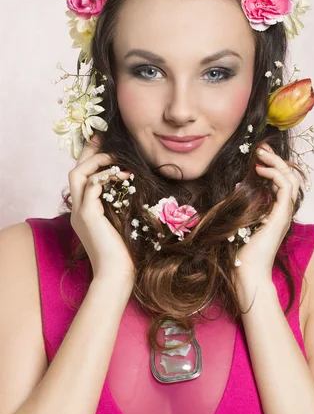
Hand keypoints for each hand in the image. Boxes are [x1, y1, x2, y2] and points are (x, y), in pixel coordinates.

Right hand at [68, 133, 135, 289]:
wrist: (116, 274)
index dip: (90, 160)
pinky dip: (105, 176)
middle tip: (103, 139)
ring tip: (115, 158)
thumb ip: (122, 208)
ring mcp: (80, 212)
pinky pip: (91, 186)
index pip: (81, 178)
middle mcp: (78, 210)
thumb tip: (137, 190)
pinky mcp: (88, 216)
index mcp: (85, 212)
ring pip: (77, 174)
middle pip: (74, 171)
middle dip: (89, 153)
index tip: (104, 145)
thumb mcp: (123, 224)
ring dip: (97, 162)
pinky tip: (123, 175)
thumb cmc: (124, 253)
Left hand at [235, 142, 300, 283]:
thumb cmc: (241, 251)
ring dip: (277, 163)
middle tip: (261, 148)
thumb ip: (244, 203)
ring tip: (260, 155)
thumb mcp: (241, 219)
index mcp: (276, 212)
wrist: (247, 271)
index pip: (282, 182)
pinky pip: (286, 187)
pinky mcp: (281, 215)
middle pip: (290, 177)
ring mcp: (284, 213)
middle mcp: (284, 211)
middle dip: (276, 159)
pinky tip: (259, 171)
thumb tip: (239, 185)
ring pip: (291, 179)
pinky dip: (274, 174)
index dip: (273, 166)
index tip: (259, 155)